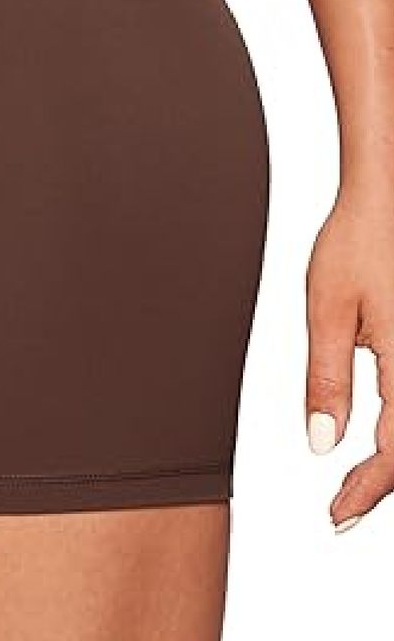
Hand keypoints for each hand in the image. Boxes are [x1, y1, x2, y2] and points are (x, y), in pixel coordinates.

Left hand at [306, 187, 393, 531]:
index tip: (336, 511)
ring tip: (361, 482)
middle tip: (344, 504)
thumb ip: (326, 379)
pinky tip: (385, 435)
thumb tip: (321, 440)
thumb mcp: (327, 311)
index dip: (366, 491)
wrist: (387, 198)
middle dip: (384, 484)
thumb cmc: (357, 243)